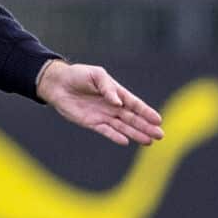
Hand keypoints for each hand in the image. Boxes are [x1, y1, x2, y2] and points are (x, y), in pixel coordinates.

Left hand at [37, 60, 163, 146]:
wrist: (58, 84)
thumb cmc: (78, 75)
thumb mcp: (96, 75)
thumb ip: (108, 88)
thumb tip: (118, 102)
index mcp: (116, 93)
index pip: (135, 104)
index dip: (146, 112)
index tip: (158, 120)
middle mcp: (113, 106)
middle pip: (133, 118)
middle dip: (146, 127)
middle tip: (160, 135)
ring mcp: (103, 115)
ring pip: (123, 127)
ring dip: (136, 134)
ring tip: (149, 141)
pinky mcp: (92, 123)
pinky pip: (106, 131)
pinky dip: (115, 136)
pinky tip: (126, 141)